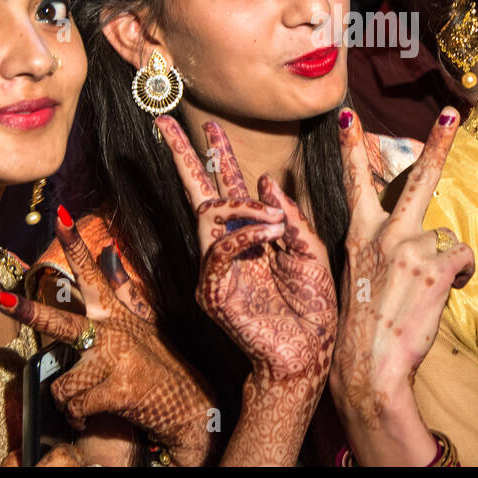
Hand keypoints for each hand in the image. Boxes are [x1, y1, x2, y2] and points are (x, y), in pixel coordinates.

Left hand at [0, 206, 218, 465]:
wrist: (190, 406)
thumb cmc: (160, 368)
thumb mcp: (143, 326)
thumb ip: (120, 295)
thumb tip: (109, 249)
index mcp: (117, 315)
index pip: (93, 273)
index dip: (76, 245)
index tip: (60, 215)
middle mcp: (116, 332)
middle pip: (63, 322)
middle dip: (32, 313)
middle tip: (4, 301)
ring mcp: (117, 360)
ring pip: (63, 383)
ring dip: (70, 401)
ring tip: (87, 403)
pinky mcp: (118, 389)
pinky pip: (75, 407)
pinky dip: (78, 417)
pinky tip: (93, 417)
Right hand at [156, 116, 336, 384]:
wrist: (308, 353)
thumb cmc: (312, 308)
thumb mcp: (311, 251)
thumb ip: (290, 216)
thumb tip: (264, 179)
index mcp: (252, 235)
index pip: (228, 187)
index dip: (216, 155)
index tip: (207, 125)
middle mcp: (229, 247)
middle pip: (199, 193)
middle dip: (184, 157)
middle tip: (165, 123)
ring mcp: (217, 269)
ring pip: (210, 217)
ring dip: (243, 207)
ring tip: (276, 221)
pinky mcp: (214, 291)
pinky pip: (220, 250)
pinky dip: (246, 236)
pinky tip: (271, 234)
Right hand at [330, 107, 473, 435]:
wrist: (369, 365)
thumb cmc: (363, 324)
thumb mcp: (355, 274)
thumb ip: (372, 244)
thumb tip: (392, 231)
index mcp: (358, 233)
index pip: (354, 182)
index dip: (351, 147)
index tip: (348, 115)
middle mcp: (382, 233)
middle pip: (417, 178)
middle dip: (436, 142)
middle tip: (449, 113)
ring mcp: (408, 247)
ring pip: (446, 237)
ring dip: (444, 261)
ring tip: (424, 291)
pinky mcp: (433, 267)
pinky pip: (462, 257)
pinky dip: (459, 275)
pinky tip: (442, 293)